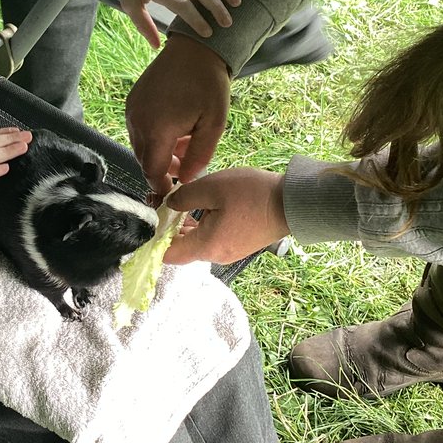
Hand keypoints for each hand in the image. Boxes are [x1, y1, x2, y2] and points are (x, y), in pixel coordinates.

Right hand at [126, 36, 230, 190]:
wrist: (194, 49)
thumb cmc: (208, 85)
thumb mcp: (214, 124)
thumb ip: (199, 156)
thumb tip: (187, 178)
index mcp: (157, 129)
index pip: (152, 171)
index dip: (161, 185)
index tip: (172, 191)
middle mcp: (138, 121)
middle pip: (144, 160)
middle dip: (163, 168)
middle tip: (186, 164)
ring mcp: (132, 110)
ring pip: (140, 145)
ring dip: (159, 151)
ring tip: (184, 142)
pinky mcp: (132, 102)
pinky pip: (138, 129)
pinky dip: (153, 136)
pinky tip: (174, 127)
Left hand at [161, 168, 288, 264]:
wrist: (293, 202)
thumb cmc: (252, 194)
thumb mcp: (211, 187)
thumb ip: (183, 198)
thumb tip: (167, 205)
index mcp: (207, 246)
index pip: (168, 255)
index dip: (153, 238)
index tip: (148, 218)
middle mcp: (216, 255)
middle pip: (180, 248)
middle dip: (166, 227)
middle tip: (160, 200)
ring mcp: (228, 251)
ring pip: (195, 242)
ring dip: (182, 225)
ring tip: (176, 199)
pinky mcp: (238, 244)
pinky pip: (210, 239)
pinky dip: (198, 226)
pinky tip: (197, 206)